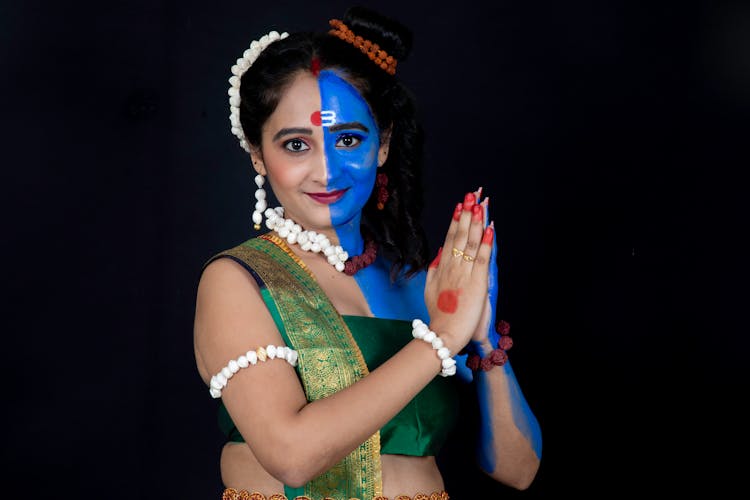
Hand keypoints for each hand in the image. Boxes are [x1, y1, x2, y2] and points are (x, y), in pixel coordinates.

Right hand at [424, 190, 494, 353]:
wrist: (445, 334)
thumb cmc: (440, 315)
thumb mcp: (429, 290)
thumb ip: (433, 270)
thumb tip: (439, 252)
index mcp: (442, 268)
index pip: (449, 239)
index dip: (455, 221)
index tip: (459, 205)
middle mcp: (452, 267)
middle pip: (458, 235)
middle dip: (465, 214)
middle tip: (470, 195)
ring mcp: (464, 274)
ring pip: (469, 242)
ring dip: (474, 222)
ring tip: (478, 204)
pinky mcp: (476, 282)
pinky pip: (481, 258)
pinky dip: (485, 243)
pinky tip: (488, 229)